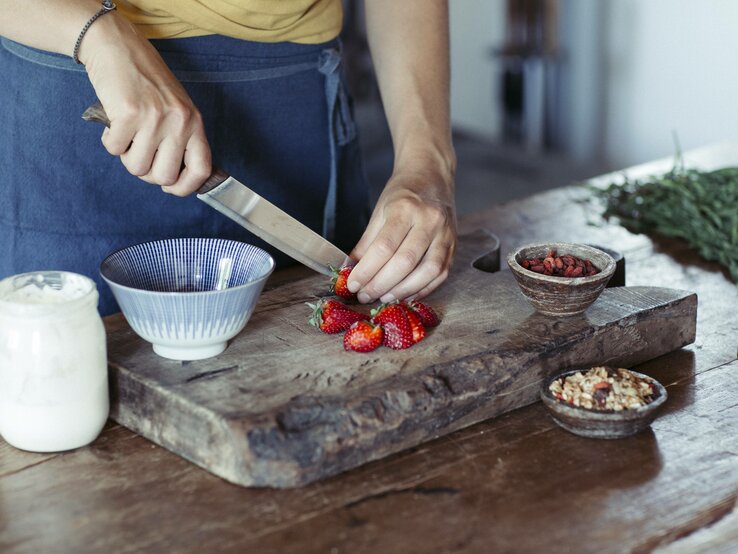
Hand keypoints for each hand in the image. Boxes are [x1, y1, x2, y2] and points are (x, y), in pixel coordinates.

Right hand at [78, 13, 210, 194]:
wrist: (118, 48)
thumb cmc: (147, 82)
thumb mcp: (176, 109)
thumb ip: (180, 139)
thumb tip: (173, 179)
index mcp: (194, 123)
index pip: (201, 170)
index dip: (185, 187)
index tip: (170, 187)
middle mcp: (179, 122)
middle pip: (164, 177)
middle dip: (147, 172)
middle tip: (139, 153)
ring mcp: (155, 118)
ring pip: (137, 168)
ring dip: (126, 156)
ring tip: (128, 134)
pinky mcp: (128, 114)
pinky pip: (114, 149)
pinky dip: (109, 141)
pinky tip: (114, 123)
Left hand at [348, 167, 456, 303]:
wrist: (432, 176)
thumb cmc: (403, 194)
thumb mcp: (379, 212)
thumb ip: (366, 244)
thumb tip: (350, 271)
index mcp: (406, 208)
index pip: (384, 247)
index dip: (367, 270)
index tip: (352, 284)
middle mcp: (430, 220)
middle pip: (405, 261)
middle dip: (382, 284)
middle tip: (365, 295)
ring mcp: (446, 234)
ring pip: (428, 271)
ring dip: (403, 290)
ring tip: (384, 297)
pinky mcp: (454, 246)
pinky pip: (441, 275)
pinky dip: (422, 289)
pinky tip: (405, 294)